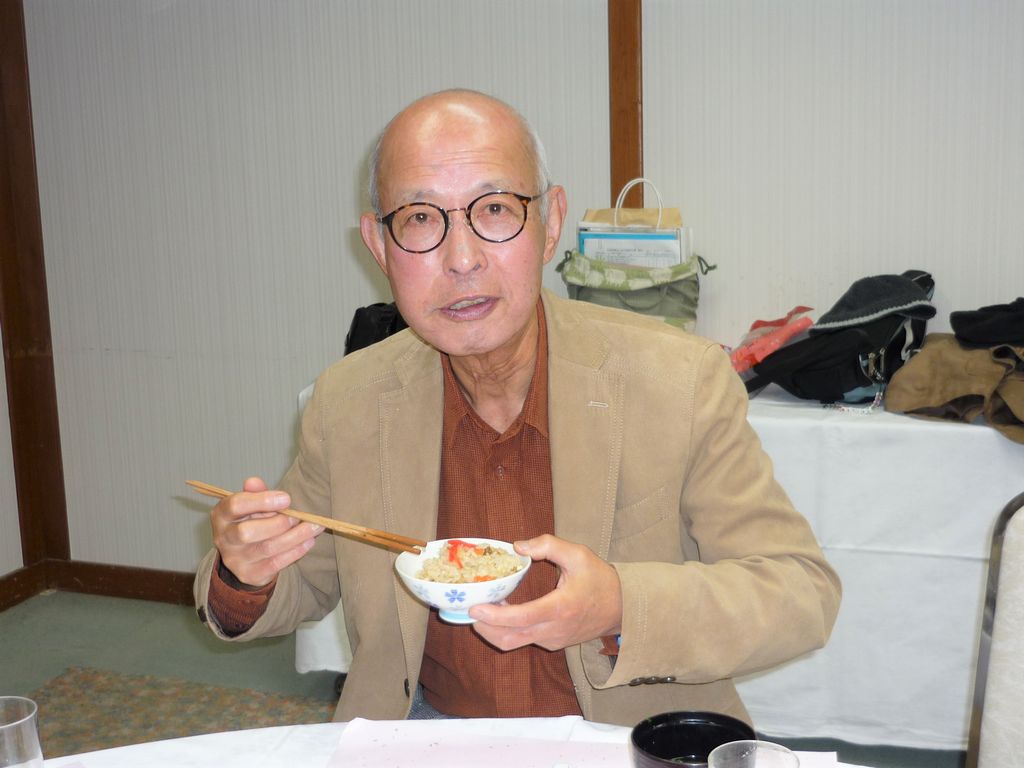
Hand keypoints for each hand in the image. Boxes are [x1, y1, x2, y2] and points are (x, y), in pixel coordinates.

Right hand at [210, 476, 323, 587]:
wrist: (245, 557)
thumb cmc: (251, 522)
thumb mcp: (251, 504)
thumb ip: (255, 493)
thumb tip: (253, 482)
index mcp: (221, 515)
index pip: (236, 505)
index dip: (262, 500)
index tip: (287, 498)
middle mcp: (223, 538)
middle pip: (247, 532)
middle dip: (278, 523)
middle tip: (298, 517)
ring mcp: (235, 559)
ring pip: (267, 548)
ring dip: (295, 537)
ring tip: (314, 527)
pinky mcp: (249, 574)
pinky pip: (275, 563)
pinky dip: (296, 551)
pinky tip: (309, 541)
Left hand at [469, 534, 622, 650]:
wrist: (622, 608)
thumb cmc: (600, 579)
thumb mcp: (578, 554)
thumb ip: (547, 545)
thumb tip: (517, 546)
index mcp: (560, 608)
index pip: (521, 618)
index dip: (495, 616)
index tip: (474, 608)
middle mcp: (554, 630)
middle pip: (510, 637)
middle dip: (484, 627)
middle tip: (469, 609)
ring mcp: (553, 640)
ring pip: (514, 643)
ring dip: (493, 630)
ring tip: (483, 609)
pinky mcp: (553, 643)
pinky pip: (524, 640)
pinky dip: (508, 630)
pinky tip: (504, 611)